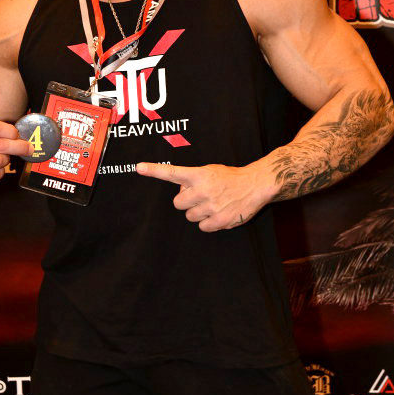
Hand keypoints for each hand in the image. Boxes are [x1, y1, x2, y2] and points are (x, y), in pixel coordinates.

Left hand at [136, 161, 266, 231]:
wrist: (255, 185)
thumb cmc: (230, 178)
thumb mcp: (210, 171)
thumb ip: (193, 180)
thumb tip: (181, 195)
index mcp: (199, 175)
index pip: (172, 173)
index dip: (154, 170)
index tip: (138, 167)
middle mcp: (203, 190)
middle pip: (178, 204)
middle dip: (186, 202)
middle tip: (200, 196)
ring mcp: (211, 206)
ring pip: (190, 217)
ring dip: (198, 212)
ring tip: (212, 204)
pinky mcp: (220, 220)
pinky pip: (202, 227)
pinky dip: (208, 222)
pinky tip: (218, 213)